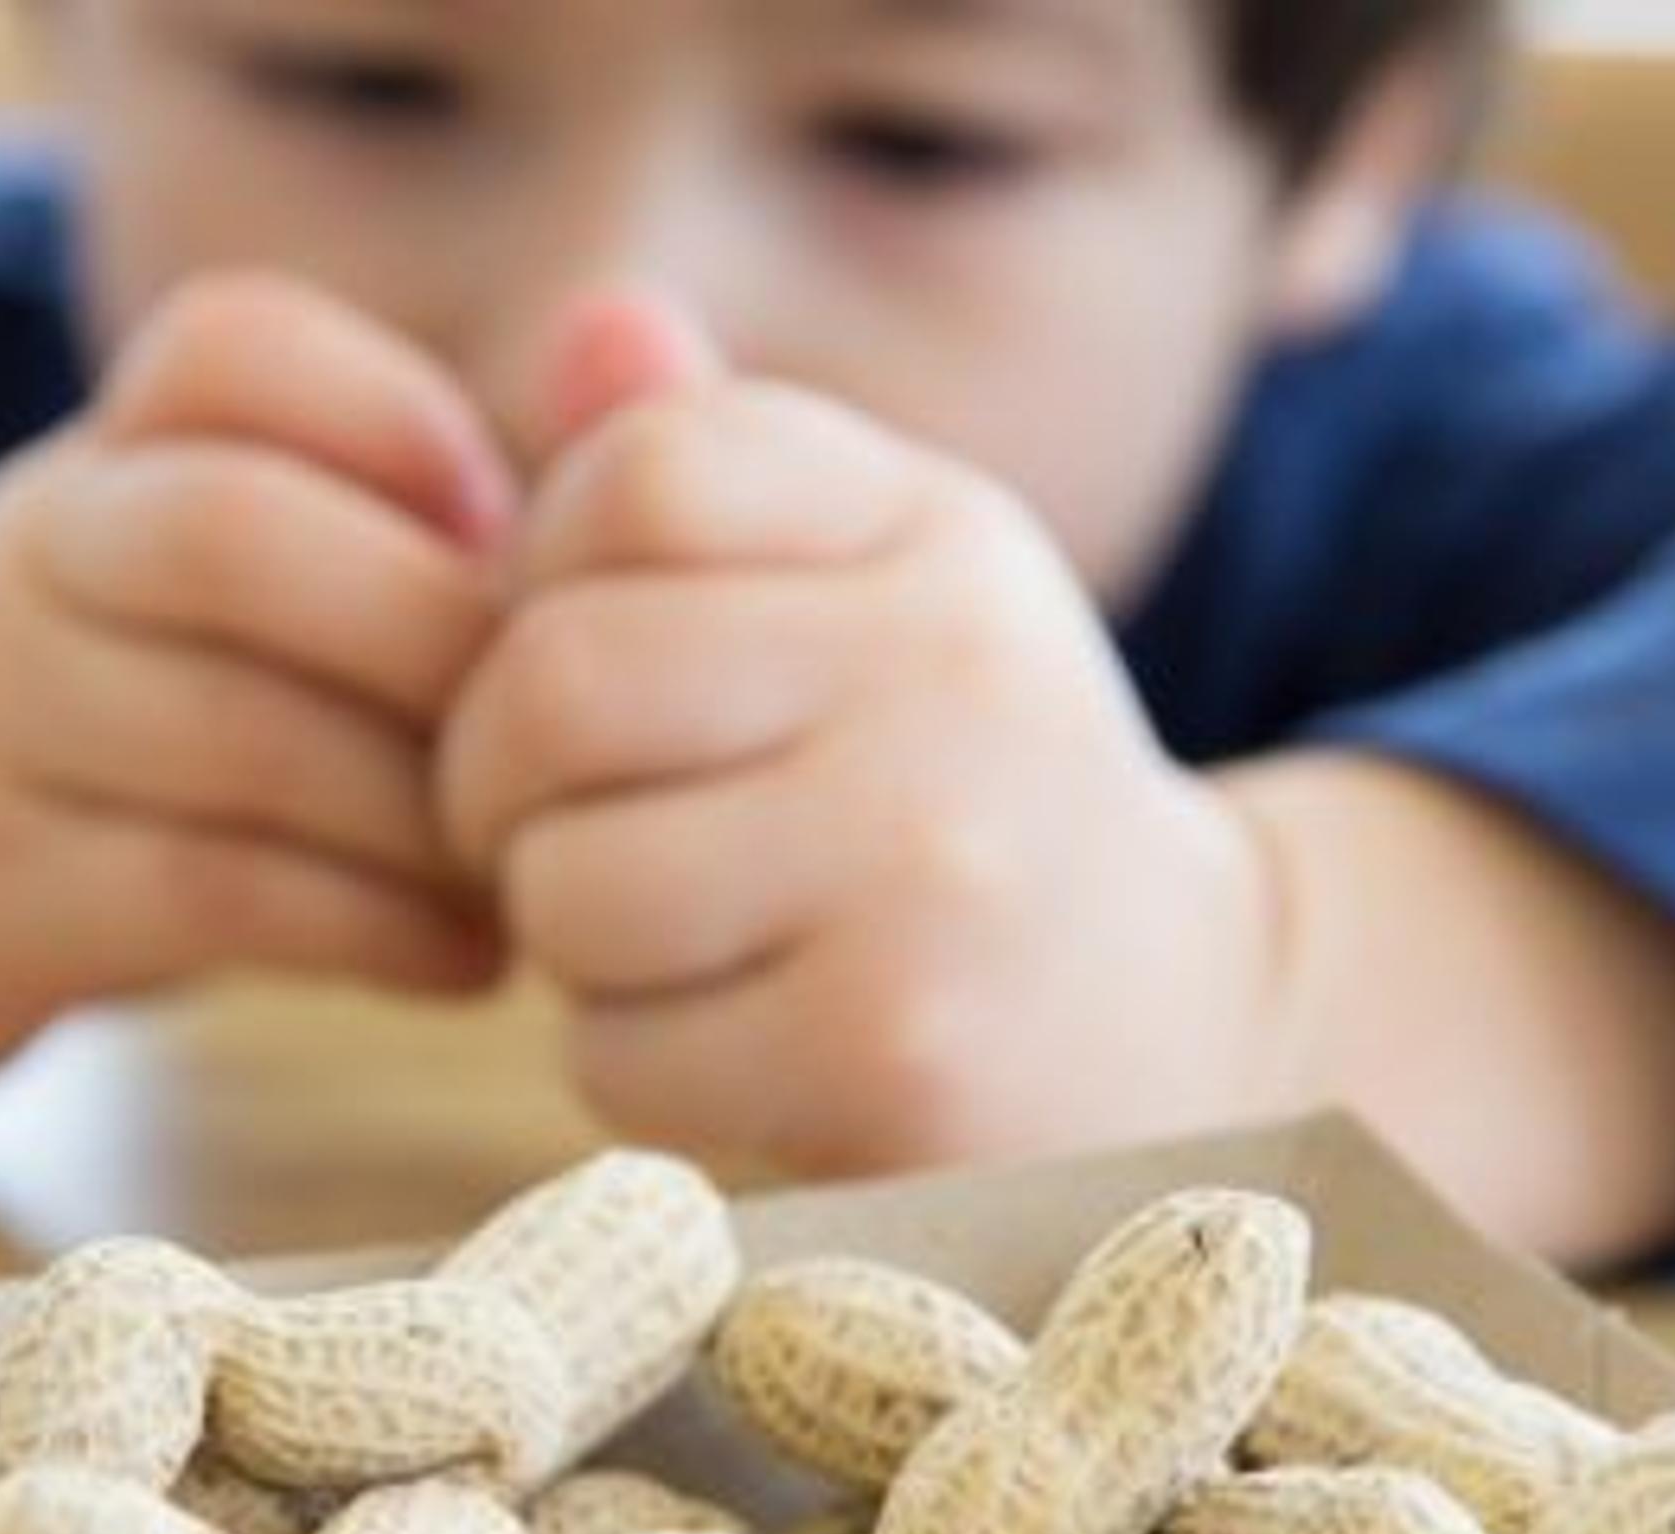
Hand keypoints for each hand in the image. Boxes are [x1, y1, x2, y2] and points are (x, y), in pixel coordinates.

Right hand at [0, 273, 521, 1121]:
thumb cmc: (94, 740)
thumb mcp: (188, 592)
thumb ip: (373, 533)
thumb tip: (631, 510)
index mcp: (97, 458)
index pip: (228, 345)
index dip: (397, 422)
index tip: (504, 538)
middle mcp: (25, 561)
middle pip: (229, 532)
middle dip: (434, 639)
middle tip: (560, 743)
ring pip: (233, 736)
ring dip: (426, 817)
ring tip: (532, 874)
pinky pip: (201, 892)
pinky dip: (368, 929)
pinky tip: (460, 963)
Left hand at [439, 297, 1292, 1170]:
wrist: (1175, 1024)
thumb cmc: (956, 790)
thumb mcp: (877, 587)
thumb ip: (718, 463)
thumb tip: (587, 326)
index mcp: (934, 529)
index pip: (637, 474)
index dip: (541, 581)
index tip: (591, 664)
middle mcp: (951, 670)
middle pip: (560, 681)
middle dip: (498, 781)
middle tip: (548, 829)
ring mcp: (933, 866)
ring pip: (568, 883)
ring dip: (565, 938)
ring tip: (665, 937)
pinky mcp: (895, 1052)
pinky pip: (618, 1051)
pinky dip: (633, 1067)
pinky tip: (733, 1046)